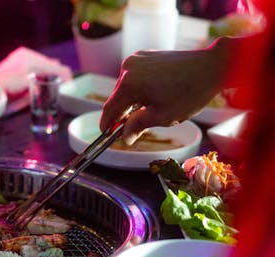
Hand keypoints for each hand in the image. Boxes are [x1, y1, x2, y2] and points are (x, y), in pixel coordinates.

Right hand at [99, 38, 232, 143]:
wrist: (212, 66)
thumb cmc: (189, 93)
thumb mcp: (162, 116)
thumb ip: (138, 126)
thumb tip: (124, 137)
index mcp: (128, 83)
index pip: (110, 109)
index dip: (107, 125)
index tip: (106, 136)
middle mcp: (128, 68)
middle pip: (117, 98)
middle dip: (121, 115)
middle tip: (129, 131)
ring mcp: (137, 59)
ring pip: (125, 88)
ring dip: (130, 102)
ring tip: (146, 113)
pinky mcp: (146, 55)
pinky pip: (135, 77)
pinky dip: (138, 89)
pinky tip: (151, 98)